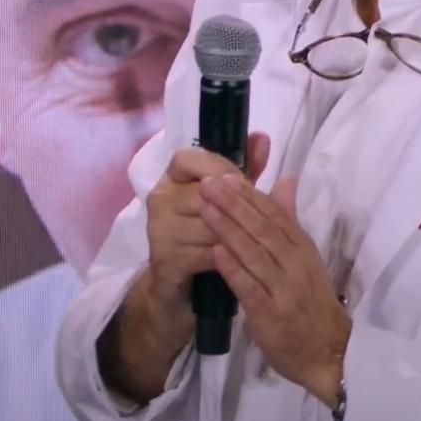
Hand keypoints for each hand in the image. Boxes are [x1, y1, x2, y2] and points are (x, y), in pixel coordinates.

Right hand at [144, 132, 270, 310]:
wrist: (179, 283)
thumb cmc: (209, 231)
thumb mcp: (231, 197)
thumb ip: (246, 167)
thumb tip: (262, 137)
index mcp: (172, 178)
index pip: (188, 157)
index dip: (219, 166)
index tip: (242, 178)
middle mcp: (160, 198)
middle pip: (207, 193)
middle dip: (237, 207)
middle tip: (254, 217)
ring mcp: (159, 228)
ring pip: (211, 224)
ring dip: (236, 234)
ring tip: (249, 240)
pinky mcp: (165, 257)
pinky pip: (208, 251)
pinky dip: (229, 256)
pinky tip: (238, 258)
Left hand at [199, 172, 350, 405]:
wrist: (329, 351)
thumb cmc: (312, 304)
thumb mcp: (305, 259)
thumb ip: (290, 222)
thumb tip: (285, 181)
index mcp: (303, 249)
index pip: (276, 215)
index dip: (250, 195)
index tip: (225, 175)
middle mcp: (296, 264)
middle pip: (263, 228)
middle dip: (234, 204)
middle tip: (208, 182)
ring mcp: (284, 288)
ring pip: (255, 253)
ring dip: (229, 229)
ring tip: (205, 208)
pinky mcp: (272, 313)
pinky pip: (250, 287)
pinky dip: (234, 268)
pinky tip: (215, 252)